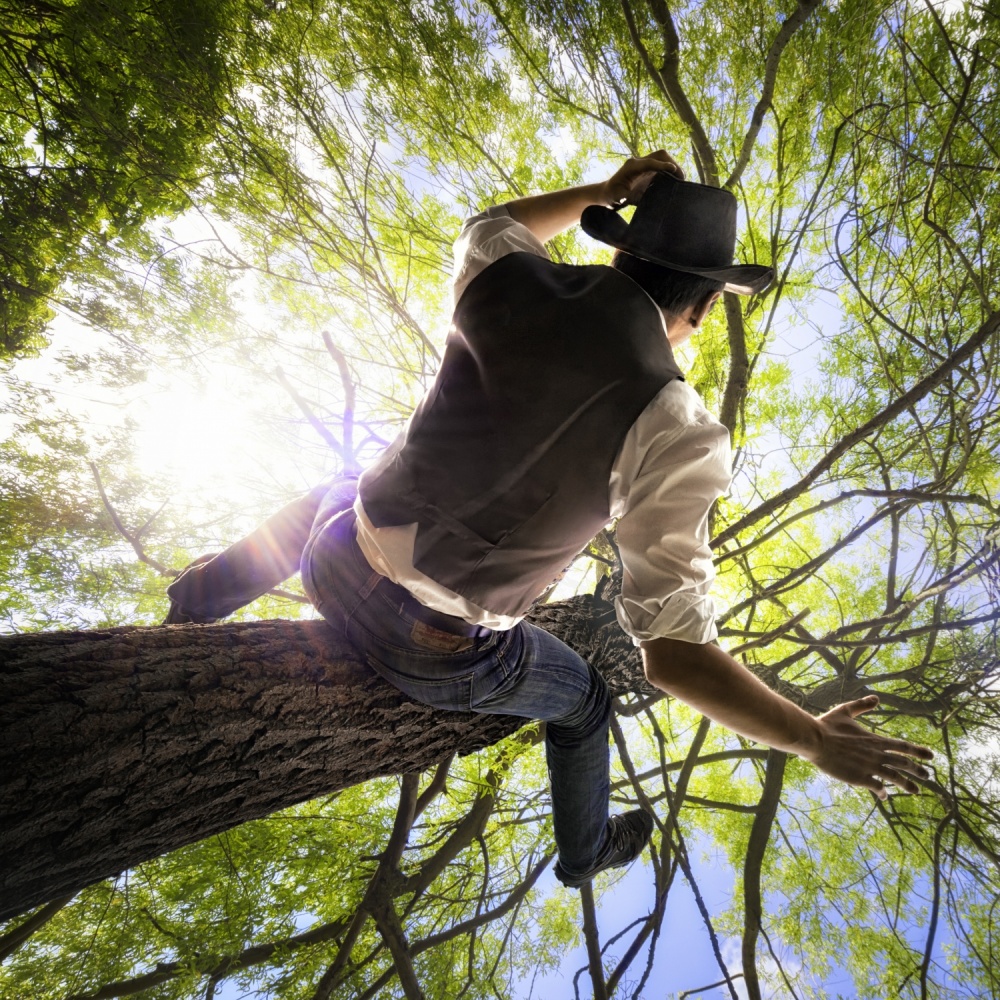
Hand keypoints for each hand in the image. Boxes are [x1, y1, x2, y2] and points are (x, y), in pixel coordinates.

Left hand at [603, 150, 683, 206]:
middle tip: (681, 178)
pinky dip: (670, 170)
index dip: (662, 165)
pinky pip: (661, 165)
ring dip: (673, 166)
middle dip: (671, 163)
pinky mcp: (648, 168)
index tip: (673, 169)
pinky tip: (675, 180)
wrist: (608, 192)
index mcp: (631, 167)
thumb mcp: (620, 199)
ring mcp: (644, 164)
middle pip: (659, 155)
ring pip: (662, 158)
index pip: (649, 162)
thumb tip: (646, 199)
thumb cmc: (613, 196)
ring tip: (681, 179)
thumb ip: (632, 198)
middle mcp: (638, 162)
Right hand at [803, 695, 934, 799]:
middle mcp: (876, 754)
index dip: (918, 751)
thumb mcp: (845, 711)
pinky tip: (884, 796)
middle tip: (927, 776)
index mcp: (875, 739)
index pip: (902, 746)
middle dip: (918, 770)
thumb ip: (861, 705)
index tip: (931, 756)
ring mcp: (870, 767)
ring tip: (916, 790)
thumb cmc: (827, 725)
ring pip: (895, 777)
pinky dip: (883, 792)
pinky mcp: (860, 778)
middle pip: (903, 763)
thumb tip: (876, 698)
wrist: (815, 740)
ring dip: (907, 784)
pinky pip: (878, 787)